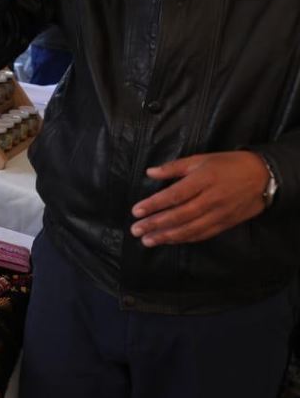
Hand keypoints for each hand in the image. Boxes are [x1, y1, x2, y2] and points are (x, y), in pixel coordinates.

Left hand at [130, 151, 268, 246]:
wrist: (263, 177)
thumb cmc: (228, 164)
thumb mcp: (200, 159)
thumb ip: (174, 167)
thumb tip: (150, 172)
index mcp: (203, 180)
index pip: (174, 195)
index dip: (154, 205)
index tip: (136, 211)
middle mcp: (211, 199)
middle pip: (179, 215)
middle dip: (155, 224)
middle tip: (136, 230)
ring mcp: (219, 214)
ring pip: (190, 229)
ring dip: (167, 236)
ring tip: (148, 240)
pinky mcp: (226, 223)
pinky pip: (203, 234)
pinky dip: (185, 239)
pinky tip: (170, 241)